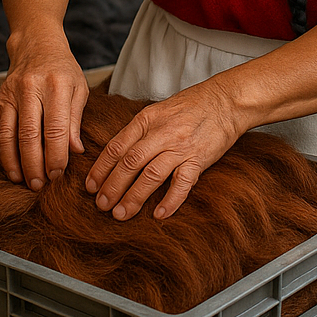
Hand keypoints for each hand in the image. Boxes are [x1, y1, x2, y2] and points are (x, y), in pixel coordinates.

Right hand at [0, 28, 88, 190]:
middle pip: (28, 135)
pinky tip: (4, 164)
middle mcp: (30, 89)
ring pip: (6, 134)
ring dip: (12, 162)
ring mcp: (9, 93)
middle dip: (33, 165)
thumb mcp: (79, 88)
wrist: (36, 43)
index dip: (56, 156)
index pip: (55, 129)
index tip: (58, 174)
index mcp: (56, 86)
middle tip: (39, 185)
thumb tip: (75, 151)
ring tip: (20, 180)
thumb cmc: (62, 69)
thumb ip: (76, 120)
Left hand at [87, 80, 242, 220]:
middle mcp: (161, 133)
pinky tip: (158, 215)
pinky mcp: (199, 160)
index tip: (90, 186)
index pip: (116, 147)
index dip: (101, 168)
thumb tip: (117, 155)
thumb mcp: (158, 111)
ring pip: (151, 175)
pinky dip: (170, 201)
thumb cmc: (191, 106)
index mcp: (146, 120)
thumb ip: (139, 131)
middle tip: (101, 205)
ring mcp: (180, 147)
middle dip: (112, 186)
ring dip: (133, 197)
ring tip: (121, 214)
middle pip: (129, 163)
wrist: (226, 101)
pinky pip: (182, 184)